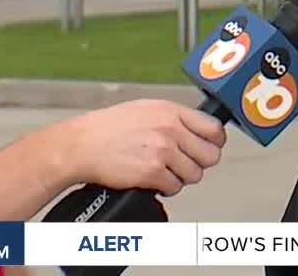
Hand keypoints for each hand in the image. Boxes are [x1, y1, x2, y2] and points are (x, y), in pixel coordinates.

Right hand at [46, 99, 226, 196]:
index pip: (214, 128)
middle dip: (200, 163)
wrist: (81, 145)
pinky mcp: (152, 173)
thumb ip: (173, 118)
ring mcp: (162, 151)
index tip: (211, 147)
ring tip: (165, 172)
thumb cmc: (108, 128)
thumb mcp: (145, 109)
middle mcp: (170, 129)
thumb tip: (197, 129)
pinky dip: (166, 188)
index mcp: (171, 111)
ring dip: (181, 177)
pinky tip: (154, 180)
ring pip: (195, 174)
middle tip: (186, 163)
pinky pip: (175, 187)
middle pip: (210, 155)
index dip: (215, 142)